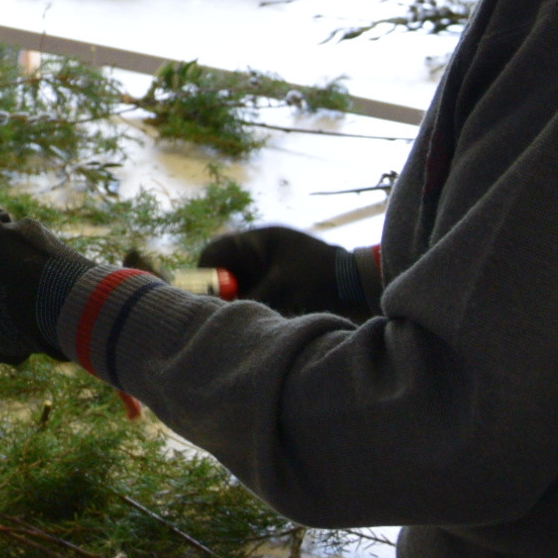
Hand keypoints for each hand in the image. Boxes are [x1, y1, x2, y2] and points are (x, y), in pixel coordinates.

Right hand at [194, 226, 362, 316]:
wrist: (356, 282)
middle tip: (215, 311)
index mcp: (258, 240)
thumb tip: (223, 313)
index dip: (204, 273)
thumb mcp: (282, 288)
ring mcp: (269, 265)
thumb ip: (250, 298)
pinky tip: (253, 317)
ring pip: (238, 283)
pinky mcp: (278, 280)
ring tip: (235, 317)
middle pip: (224, 269)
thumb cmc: (319, 277)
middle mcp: (260, 250)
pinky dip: (251, 304)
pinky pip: (254, 291)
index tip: (200, 295)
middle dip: (218, 290)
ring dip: (235, 299)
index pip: (216, 251)